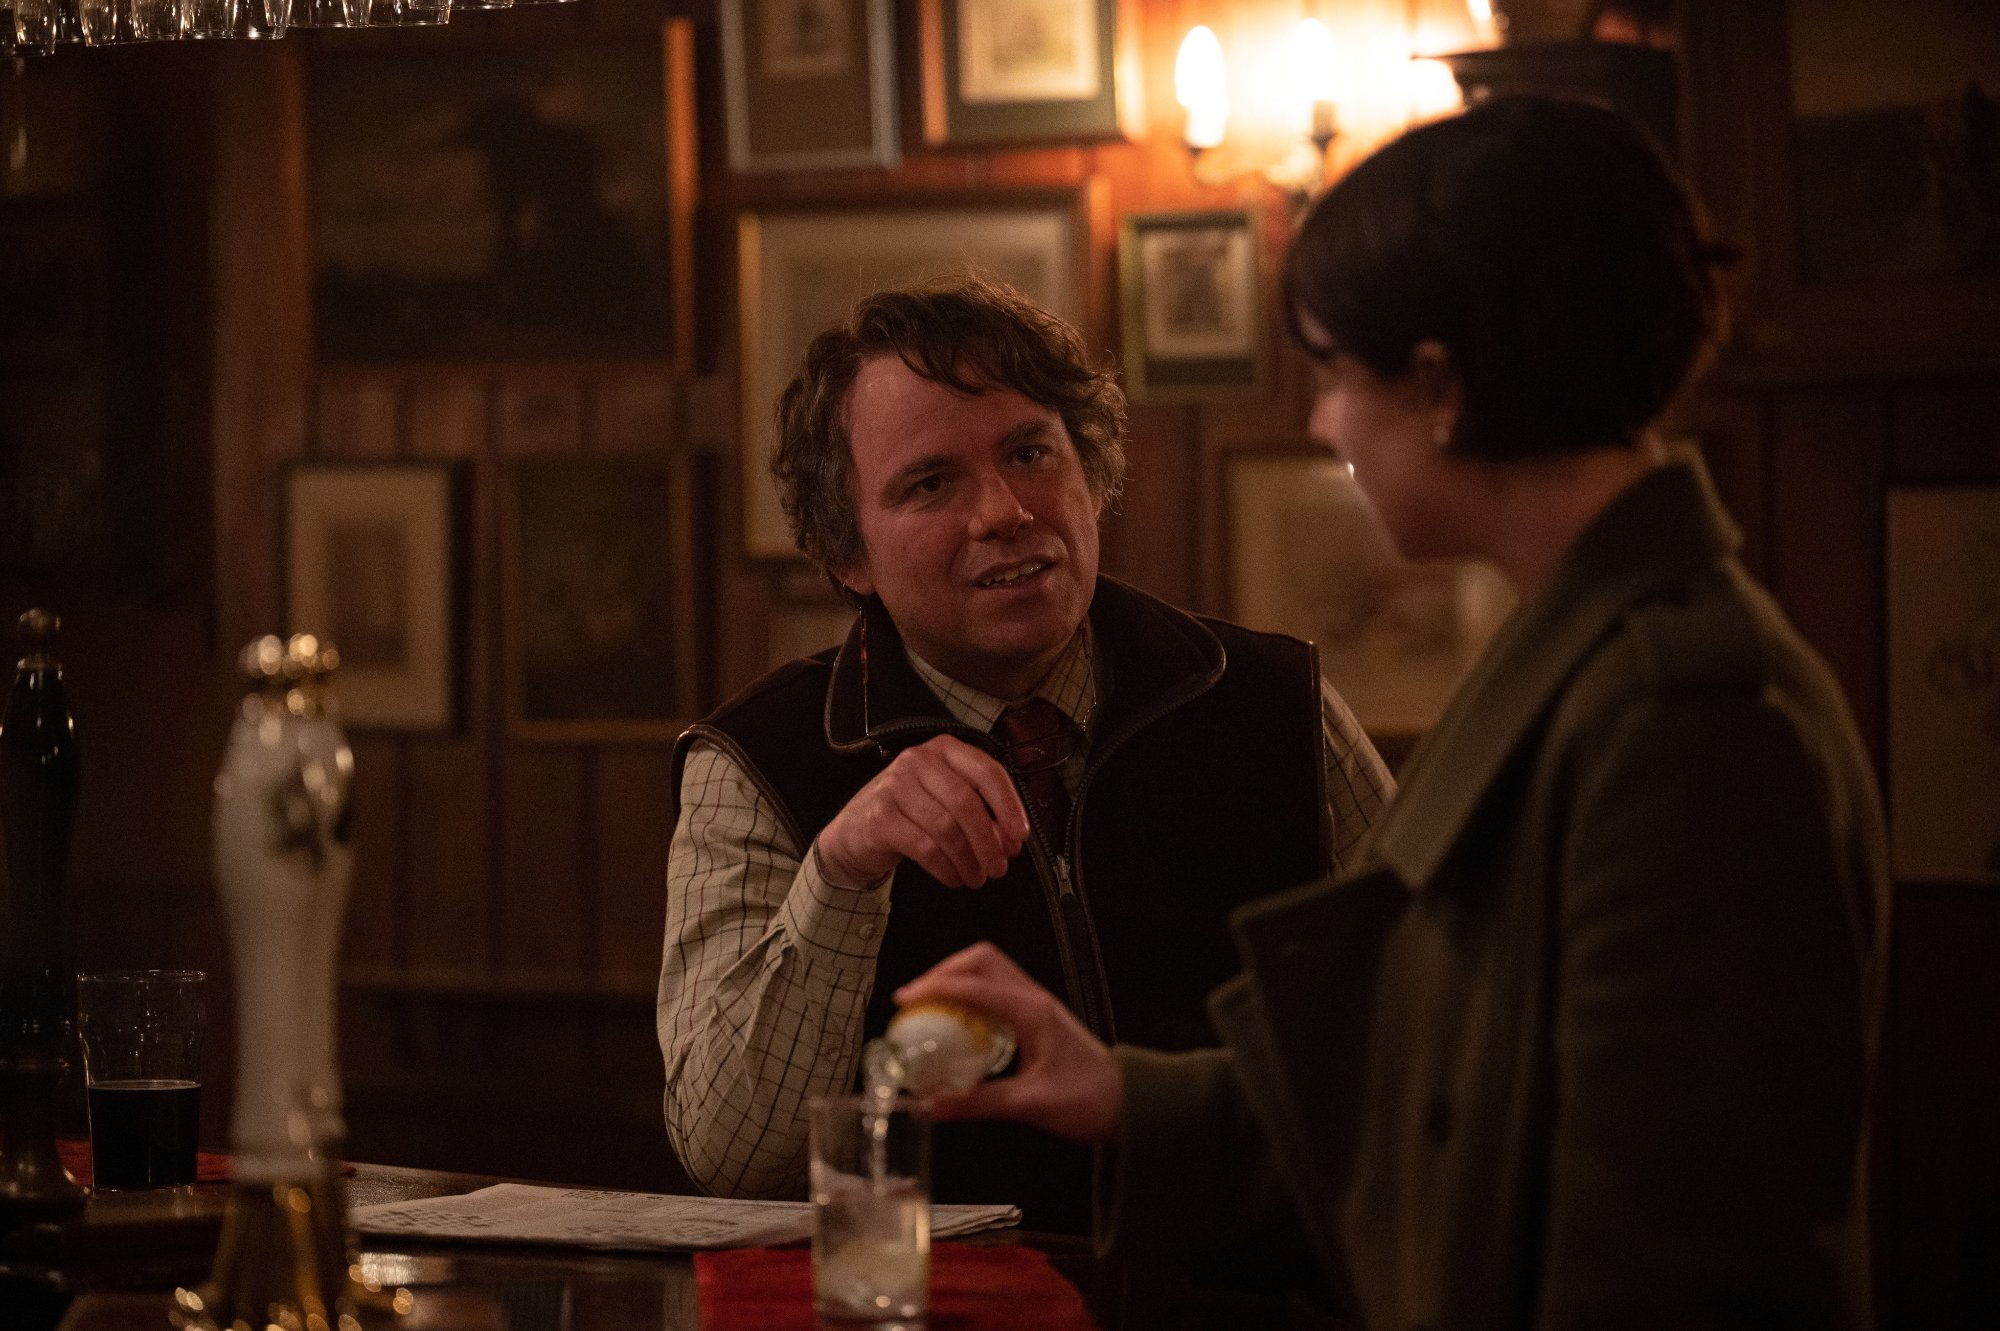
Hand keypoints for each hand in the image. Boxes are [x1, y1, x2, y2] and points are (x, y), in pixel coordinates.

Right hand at [816, 737, 1030, 889]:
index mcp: (943, 749)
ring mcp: (895, 786)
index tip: (1019, 836)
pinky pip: (926, 848)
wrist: (855, 832)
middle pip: (967, 803)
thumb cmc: (910, 814)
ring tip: (976, 877)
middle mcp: (918, 760)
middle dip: (989, 842)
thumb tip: (1010, 841)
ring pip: (947, 829)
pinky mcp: (880, 817)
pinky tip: (954, 877)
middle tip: (999, 868)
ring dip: (969, 861)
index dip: (1009, 806)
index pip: (987, 771)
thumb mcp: (946, 801)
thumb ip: (980, 813)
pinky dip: (947, 869)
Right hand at [894, 942, 1122, 1143]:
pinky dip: (971, 998)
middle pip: (982, 961)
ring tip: (930, 1006)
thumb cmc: (1092, 1099)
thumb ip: (978, 1103)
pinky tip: (958, 1025)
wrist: (1129, 1103)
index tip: (908, 999)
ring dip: (957, 981)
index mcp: (1033, 1012)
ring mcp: (1036, 1007)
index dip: (936, 987)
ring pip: (990, 972)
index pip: (976, 985)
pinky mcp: (1036, 1019)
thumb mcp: (1030, 1104)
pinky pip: (996, 994)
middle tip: (916, 996)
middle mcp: (1034, 1001)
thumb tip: (933, 1106)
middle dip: (944, 971)